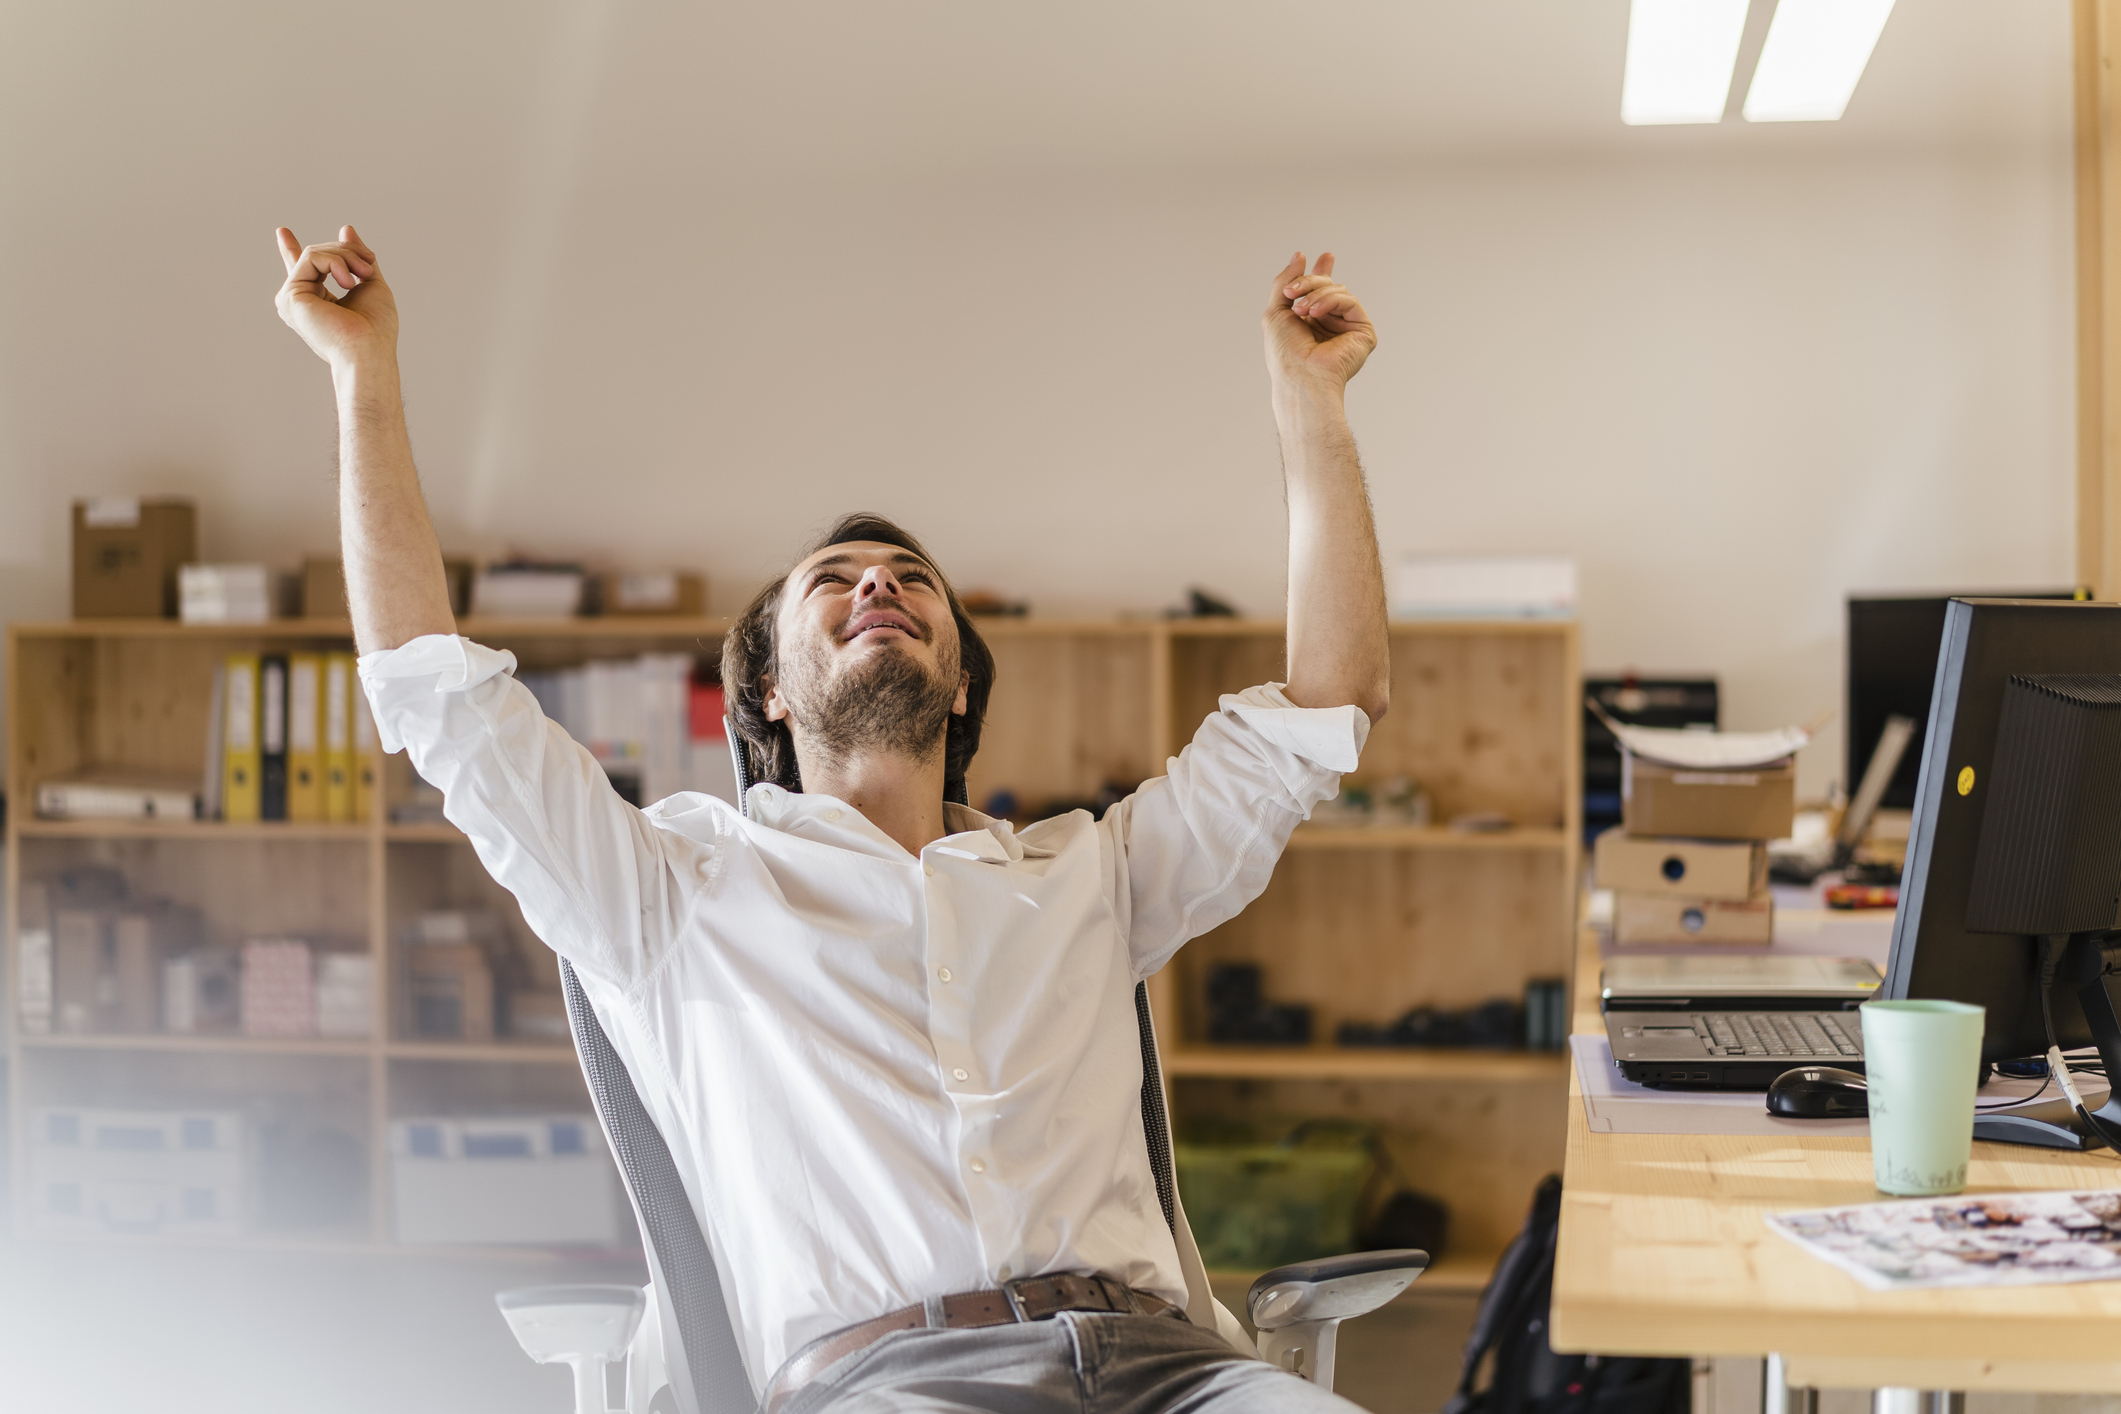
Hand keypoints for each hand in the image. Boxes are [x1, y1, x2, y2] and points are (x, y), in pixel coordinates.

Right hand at [274, 225, 396, 368]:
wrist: (369, 350)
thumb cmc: (376, 327)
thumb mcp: (371, 283)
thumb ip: (357, 258)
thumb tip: (346, 229)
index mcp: (317, 300)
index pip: (303, 271)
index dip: (292, 250)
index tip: (282, 232)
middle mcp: (300, 300)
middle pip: (317, 255)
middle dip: (348, 252)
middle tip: (369, 265)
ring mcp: (292, 298)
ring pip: (315, 253)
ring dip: (346, 256)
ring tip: (364, 274)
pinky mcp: (291, 295)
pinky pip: (312, 257)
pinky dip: (336, 262)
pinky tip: (348, 283)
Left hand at [1264, 252, 1375, 396]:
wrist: (1298, 375)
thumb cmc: (1284, 352)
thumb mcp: (1275, 311)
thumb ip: (1285, 281)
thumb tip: (1300, 255)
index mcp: (1311, 321)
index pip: (1320, 291)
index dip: (1321, 273)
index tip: (1325, 256)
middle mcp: (1331, 324)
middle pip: (1327, 285)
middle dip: (1309, 282)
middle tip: (1293, 292)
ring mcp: (1347, 328)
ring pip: (1338, 290)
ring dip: (1316, 294)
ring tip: (1301, 310)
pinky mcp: (1363, 332)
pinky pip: (1350, 301)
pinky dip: (1331, 301)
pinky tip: (1315, 313)